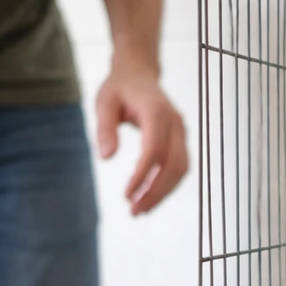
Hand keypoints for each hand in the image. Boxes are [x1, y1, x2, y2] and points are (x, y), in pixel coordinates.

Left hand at [94, 58, 187, 215]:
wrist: (139, 73)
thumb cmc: (119, 88)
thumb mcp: (104, 102)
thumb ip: (105, 129)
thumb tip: (107, 158)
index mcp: (156, 111)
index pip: (154, 150)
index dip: (142, 176)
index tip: (126, 195)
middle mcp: (175, 122)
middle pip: (174, 165)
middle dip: (156, 192)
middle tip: (134, 212)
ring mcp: (182, 131)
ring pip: (181, 169)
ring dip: (163, 193)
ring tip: (140, 209)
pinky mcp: (181, 140)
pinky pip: (180, 166)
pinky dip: (167, 185)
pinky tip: (149, 196)